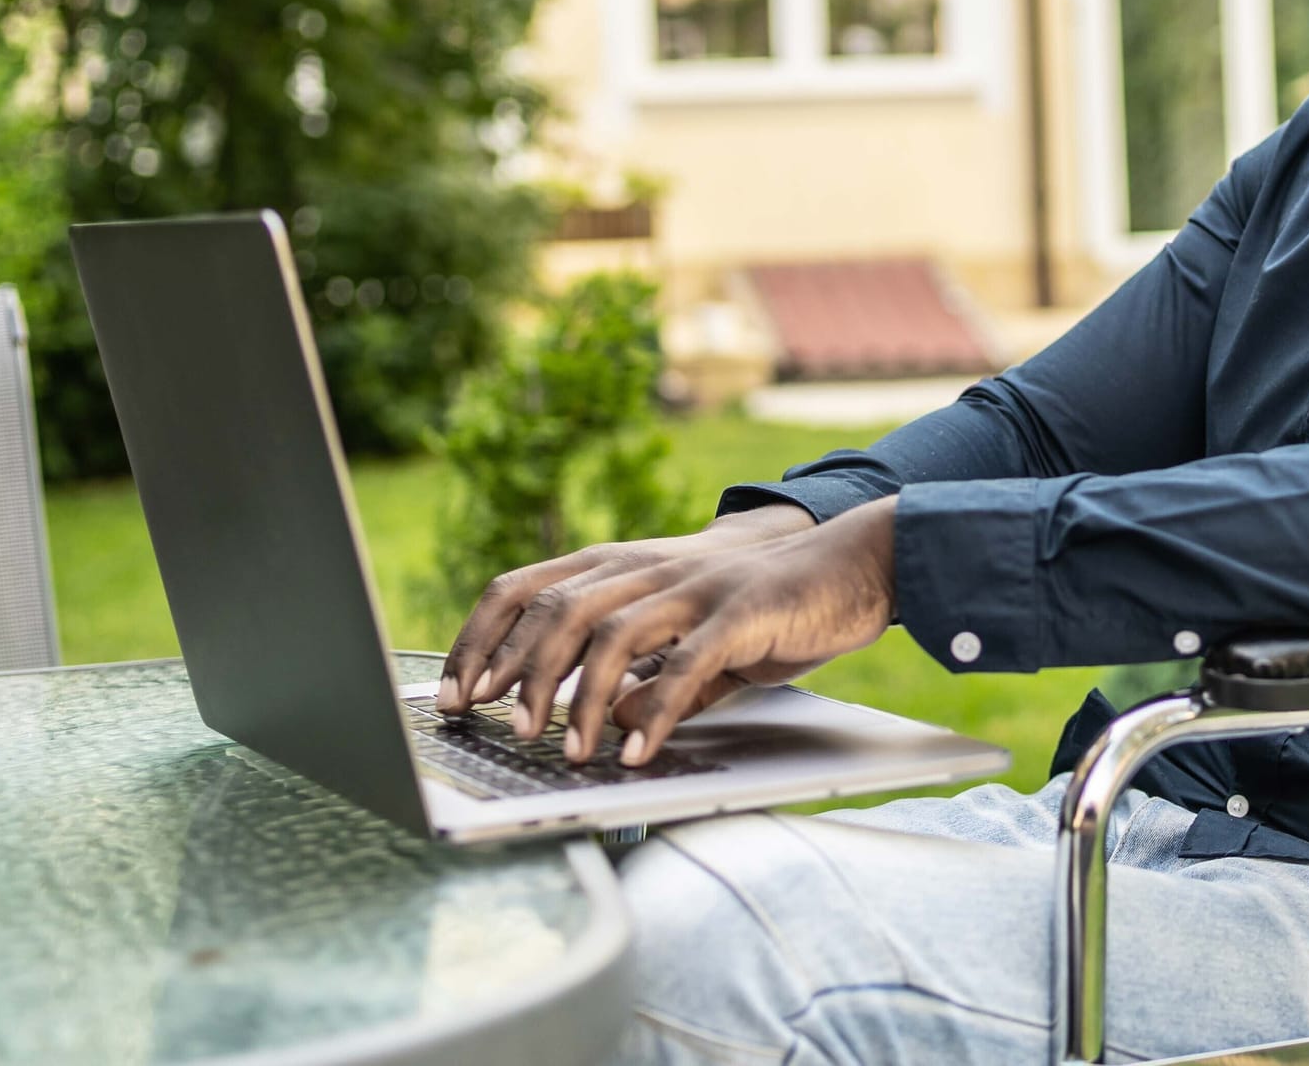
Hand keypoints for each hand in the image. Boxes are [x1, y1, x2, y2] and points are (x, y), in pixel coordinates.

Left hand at [440, 498, 899, 765]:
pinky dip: (658, 709)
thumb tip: (610, 722)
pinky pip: (687, 663)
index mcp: (625, 566)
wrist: (853, 560)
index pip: (526, 587)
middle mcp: (649, 567)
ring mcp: (694, 586)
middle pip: (558, 607)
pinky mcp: (741, 612)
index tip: (455, 691)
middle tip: (500, 725)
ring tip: (569, 749)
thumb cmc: (766, 602)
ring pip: (613, 632)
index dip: (481, 637)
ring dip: (582, 695)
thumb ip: (649, 675)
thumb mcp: (691, 636)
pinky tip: (640, 750)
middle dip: (517, 669)